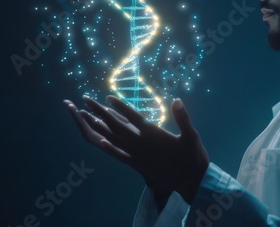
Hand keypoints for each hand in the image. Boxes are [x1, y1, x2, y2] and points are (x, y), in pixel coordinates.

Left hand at [64, 96, 208, 203]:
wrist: (190, 182)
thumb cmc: (192, 157)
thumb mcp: (191, 136)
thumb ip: (183, 118)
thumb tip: (176, 100)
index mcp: (153, 134)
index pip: (133, 117)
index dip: (120, 106)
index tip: (107, 97)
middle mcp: (141, 144)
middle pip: (116, 125)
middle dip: (100, 112)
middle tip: (86, 101)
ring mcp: (137, 155)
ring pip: (114, 139)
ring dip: (100, 127)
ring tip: (87, 117)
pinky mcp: (138, 165)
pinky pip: (120, 156)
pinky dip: (110, 148)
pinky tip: (101, 143)